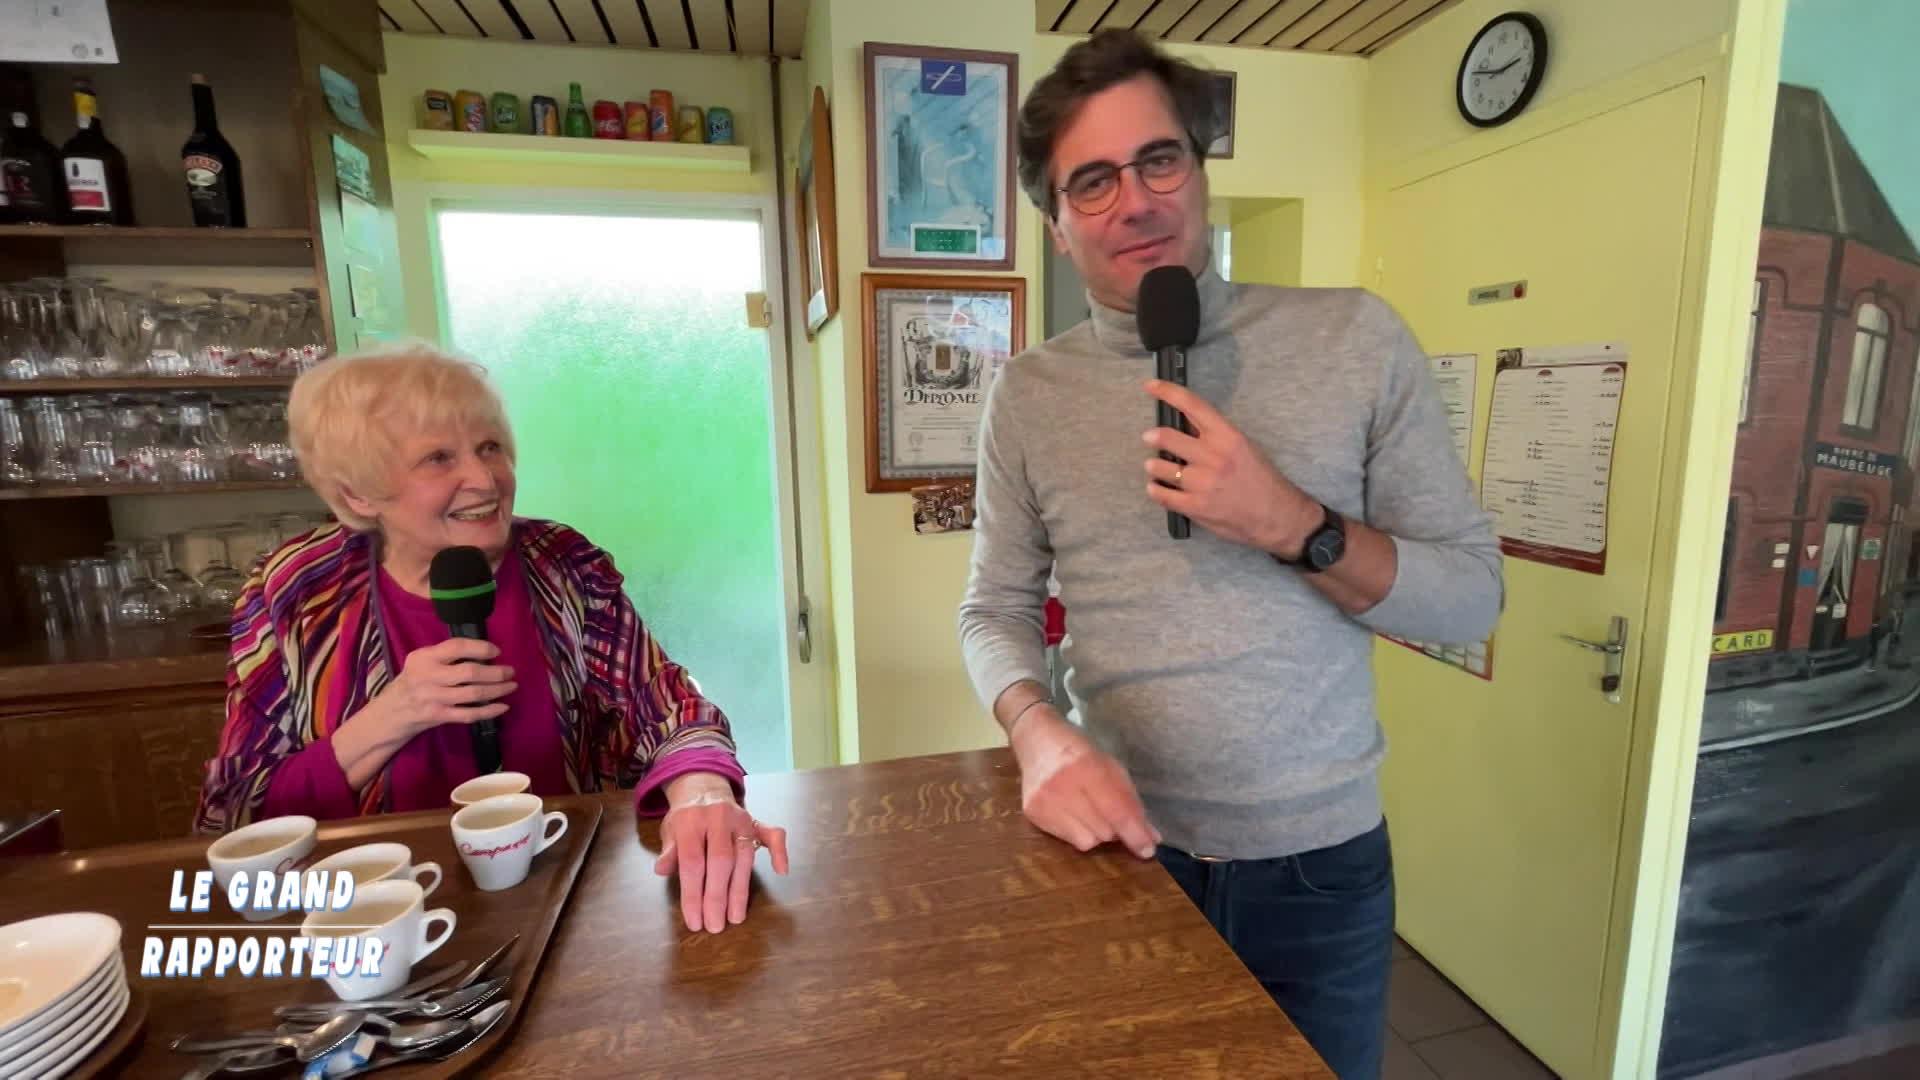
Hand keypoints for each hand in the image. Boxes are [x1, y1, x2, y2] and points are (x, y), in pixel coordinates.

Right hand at [374, 637, 515, 736]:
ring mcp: (433, 698)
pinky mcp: (438, 716)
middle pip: (469, 673)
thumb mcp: (420, 661)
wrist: (390, 712)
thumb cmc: (412, 681)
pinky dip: (489, 711)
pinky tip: (503, 706)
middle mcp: (428, 676)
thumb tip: (482, 652)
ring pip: (473, 694)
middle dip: (495, 672)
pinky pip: (469, 714)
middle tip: (511, 671)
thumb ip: (444, 655)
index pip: (456, 647)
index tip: (497, 652)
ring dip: (497, 690)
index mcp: (424, 658)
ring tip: (511, 686)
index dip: (480, 648)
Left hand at [653, 772, 789, 932]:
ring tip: (735, 917)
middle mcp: (717, 818)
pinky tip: (781, 871)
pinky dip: (780, 852)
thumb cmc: (685, 818)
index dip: (693, 894)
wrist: (703, 788)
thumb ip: (669, 851)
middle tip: (715, 926)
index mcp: (691, 820)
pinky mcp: (756, 821)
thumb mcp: (669, 831)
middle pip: (720, 862)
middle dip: (717, 897)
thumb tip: (662, 870)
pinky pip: (773, 834)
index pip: (693, 862)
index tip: (694, 921)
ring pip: (744, 856)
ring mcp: (740, 819)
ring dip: (740, 890)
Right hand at [1009, 707, 1159, 858]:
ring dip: (1096, 833)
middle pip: (1104, 831)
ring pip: (1087, 841)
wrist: (1038, 741)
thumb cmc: (1080, 751)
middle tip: (1109, 812)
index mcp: (1088, 767)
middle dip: (1115, 828)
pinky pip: (1067, 841)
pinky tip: (1071, 812)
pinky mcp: (1032, 814)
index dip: (1135, 834)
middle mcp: (1063, 786)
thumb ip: (1131, 802)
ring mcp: (1044, 801)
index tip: (1148, 850)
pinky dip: (1077, 832)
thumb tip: (1151, 838)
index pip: (1116, 811)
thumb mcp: (1112, 768)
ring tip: (1089, 811)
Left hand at [1142, 379, 1323, 558]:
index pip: (1192, 405)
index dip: (1167, 392)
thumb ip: (1215, 435)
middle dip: (1153, 436)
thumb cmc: (1260, 480)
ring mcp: (1202, 483)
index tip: (1150, 386)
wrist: (1276, 516)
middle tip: (1150, 437)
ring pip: (1159, 467)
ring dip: (1154, 466)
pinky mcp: (1195, 507)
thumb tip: (1184, 422)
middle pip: (1166, 437)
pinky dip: (1155, 490)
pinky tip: (1158, 488)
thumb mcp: (1243, 447)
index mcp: (1227, 436)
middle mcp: (1213, 456)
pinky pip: (1161, 495)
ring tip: (1157, 468)